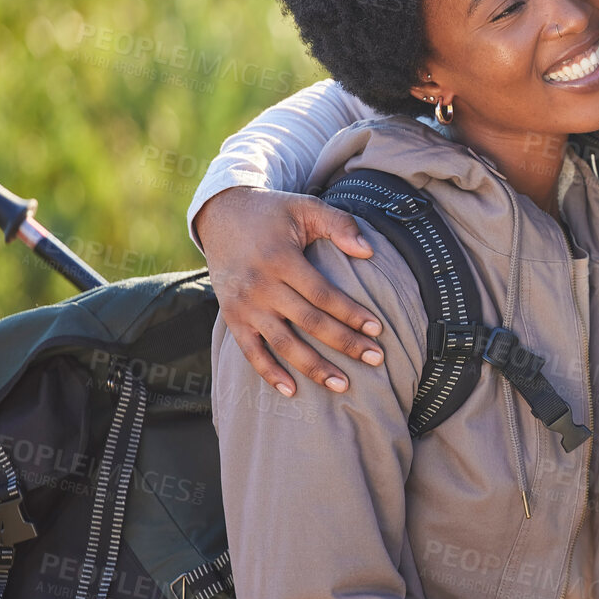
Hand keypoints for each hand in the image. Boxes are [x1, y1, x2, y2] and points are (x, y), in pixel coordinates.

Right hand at [196, 186, 382, 396]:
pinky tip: (292, 391)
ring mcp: (244, 305)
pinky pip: (250, 352)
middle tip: (376, 359)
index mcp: (281, 259)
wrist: (220, 216)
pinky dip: (269, 373)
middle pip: (309, 322)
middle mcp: (260, 285)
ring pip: (283, 344)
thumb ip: (339, 224)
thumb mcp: (305, 207)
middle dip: (344, 343)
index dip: (351, 313)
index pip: (323, 294)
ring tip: (342, 385)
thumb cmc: (272, 213)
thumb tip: (369, 251)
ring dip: (314, 367)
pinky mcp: (232, 318)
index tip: (378, 330)